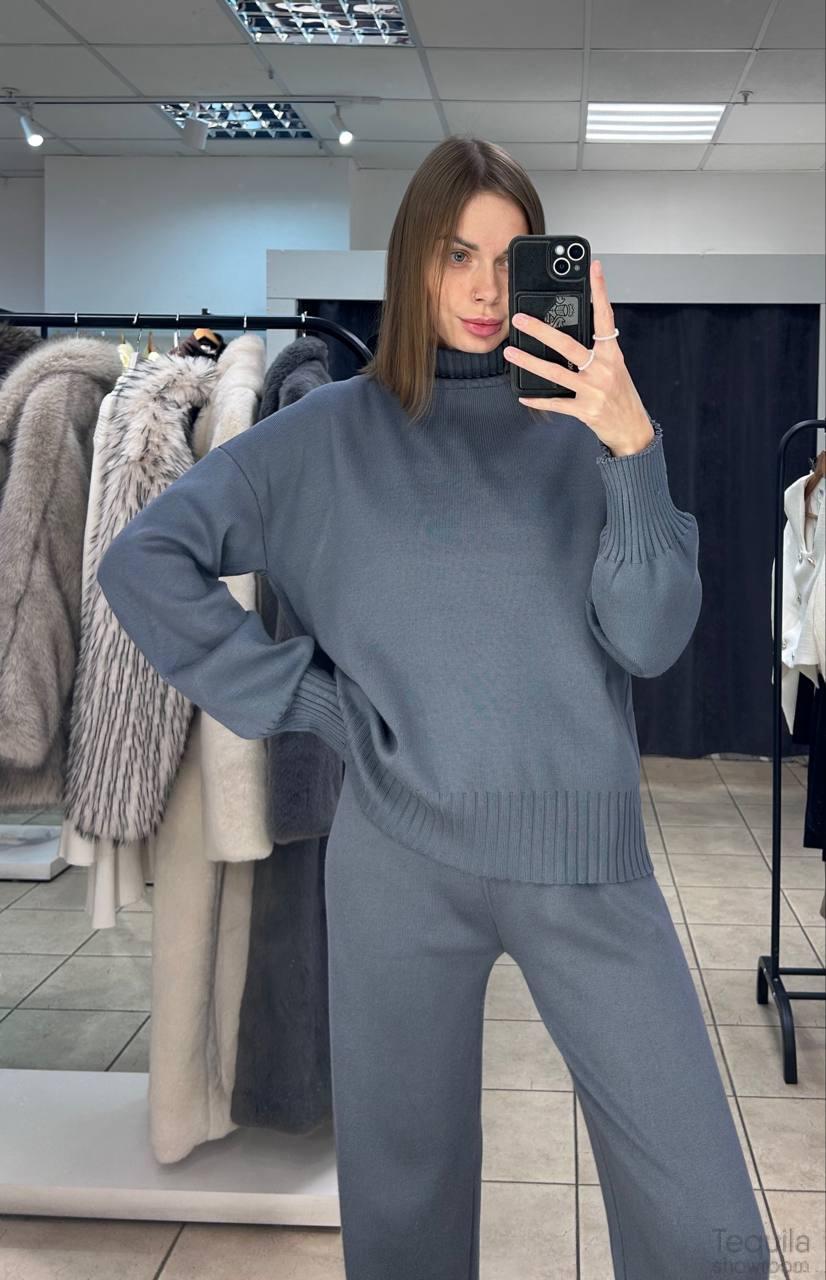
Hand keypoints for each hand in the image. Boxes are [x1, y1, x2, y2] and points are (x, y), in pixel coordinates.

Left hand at [503, 260, 655, 456]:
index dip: (600, 291)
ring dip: (529, 361)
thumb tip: (570, 331)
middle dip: (541, 330)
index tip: (594, 268)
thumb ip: (596, 349)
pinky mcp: (584, 410)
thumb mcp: (614, 366)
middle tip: (519, 319)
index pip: (605, 316)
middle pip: (567, 344)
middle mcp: (603, 369)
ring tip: (510, 352)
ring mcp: (593, 390)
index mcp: (612, 354)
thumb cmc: (620, 394)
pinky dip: (538, 399)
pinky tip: (522, 396)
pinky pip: (556, 403)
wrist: (632, 428)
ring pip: (555, 373)